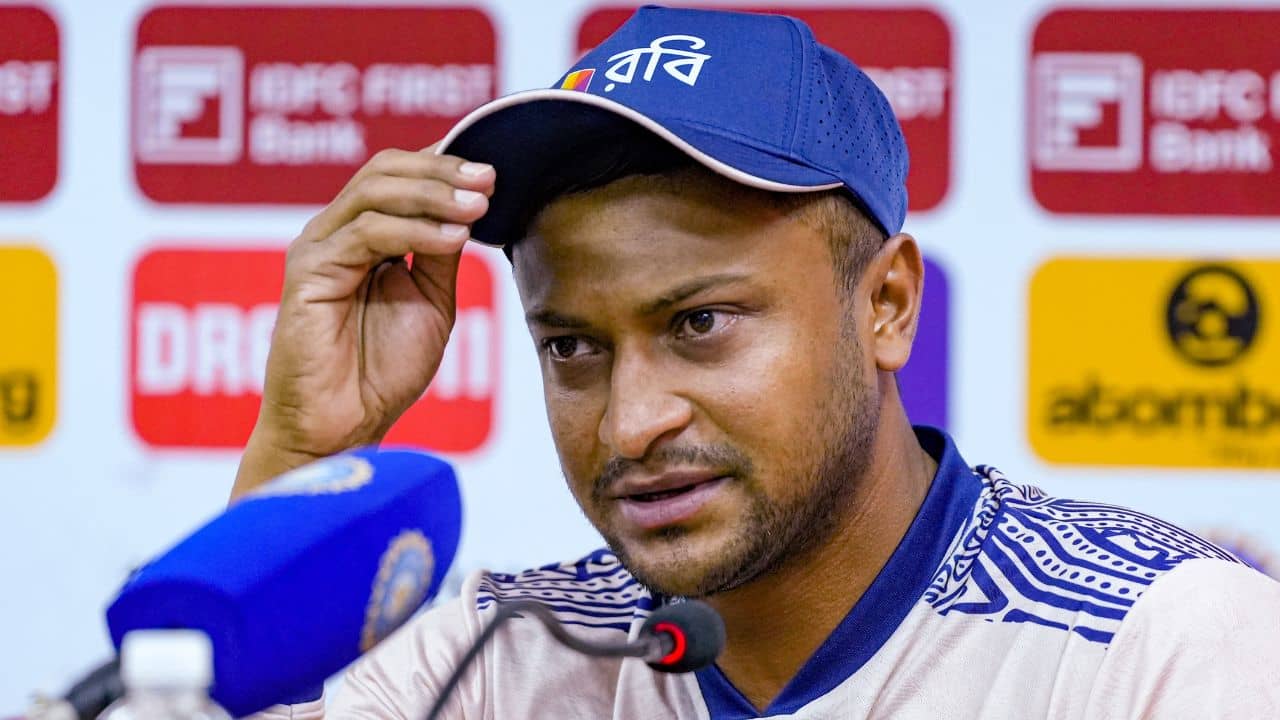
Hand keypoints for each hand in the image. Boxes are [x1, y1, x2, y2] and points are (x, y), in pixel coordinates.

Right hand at [233, 145, 494, 498]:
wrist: (344, 428)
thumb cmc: (381, 372)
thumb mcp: (431, 301)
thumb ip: (442, 254)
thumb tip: (471, 205)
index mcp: (361, 235)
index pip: (398, 176)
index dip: (444, 166)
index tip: (492, 173)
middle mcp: (334, 233)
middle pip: (383, 171)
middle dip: (441, 170)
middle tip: (488, 178)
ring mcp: (318, 249)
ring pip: (374, 193)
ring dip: (433, 194)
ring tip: (478, 206)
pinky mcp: (309, 272)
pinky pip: (366, 234)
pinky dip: (416, 231)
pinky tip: (455, 238)